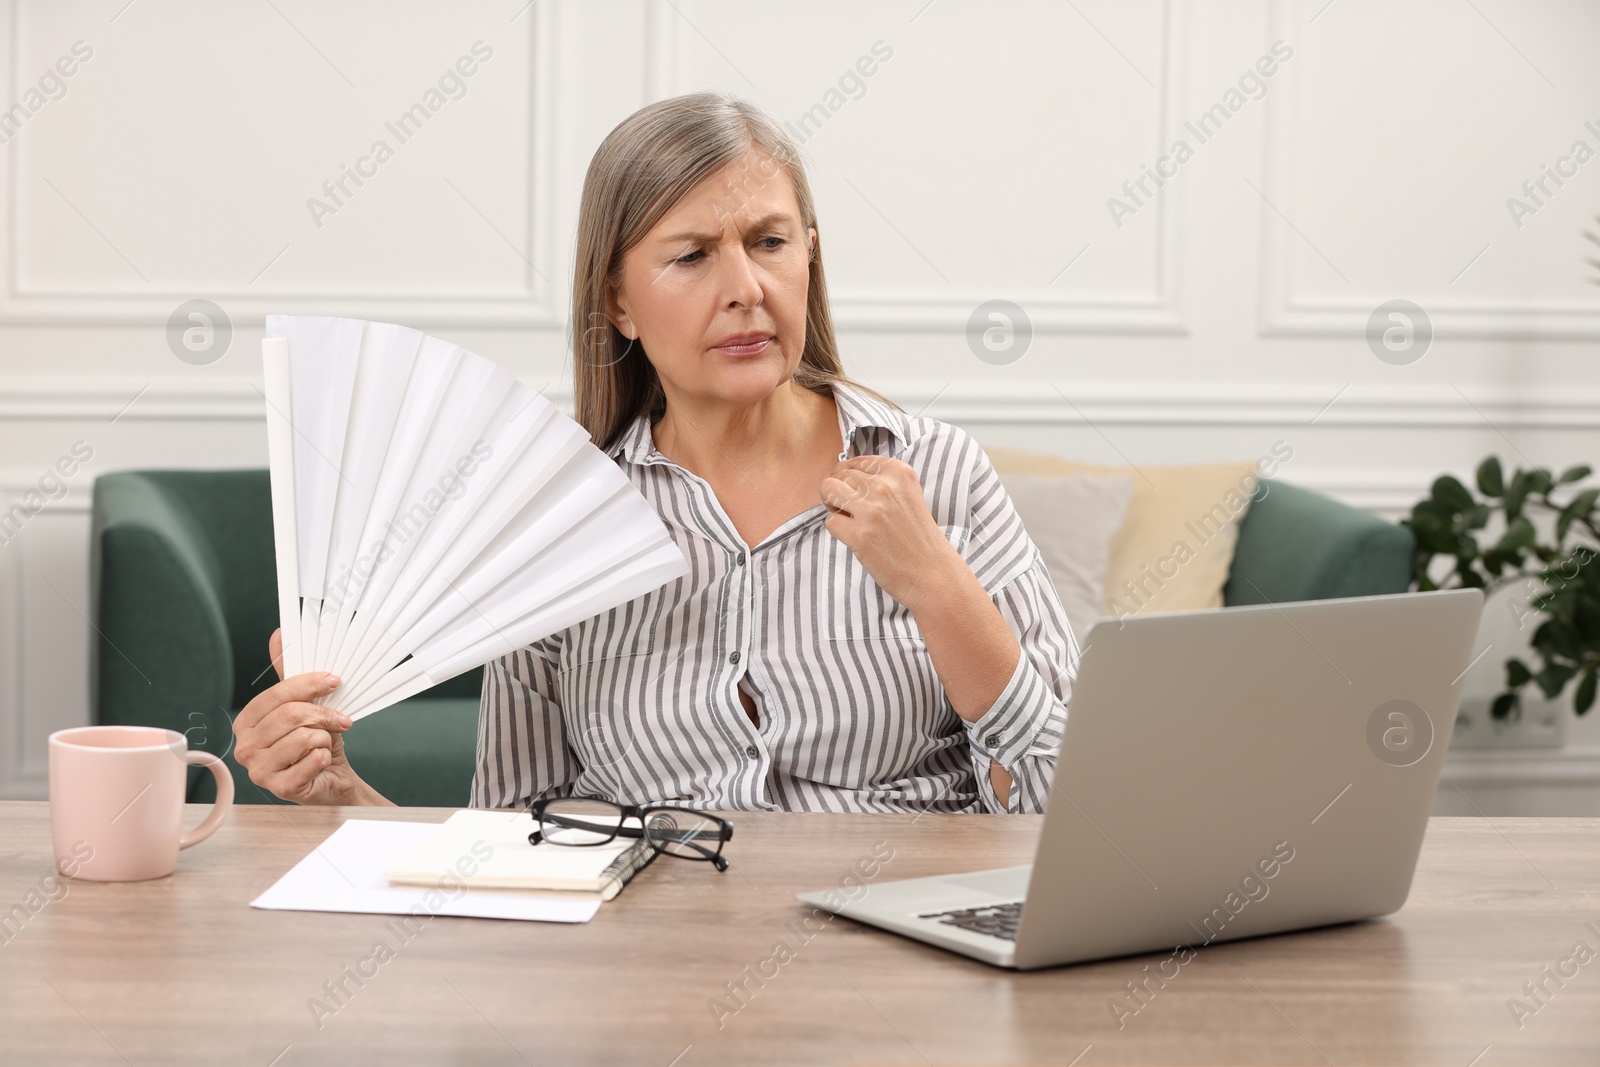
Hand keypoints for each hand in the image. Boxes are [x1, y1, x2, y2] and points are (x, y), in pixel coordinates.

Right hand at [232, 629, 389, 805]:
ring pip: (303, 737)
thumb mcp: (304, 704)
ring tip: (325, 743)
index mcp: (246, 722)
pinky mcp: (280, 788)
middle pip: (290, 715)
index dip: (309, 685)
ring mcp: (259, 771)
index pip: (276, 696)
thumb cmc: (315, 741)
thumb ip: (290, 674)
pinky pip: (313, 759)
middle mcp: (245, 747)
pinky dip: (326, 756)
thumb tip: (280, 634)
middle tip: (341, 719)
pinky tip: (321, 761)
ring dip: (325, 737)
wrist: (331, 778)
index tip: (334, 681)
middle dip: (323, 714)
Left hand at [819, 455, 960, 612]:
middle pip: (838, 475)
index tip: (855, 493)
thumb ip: (881, 482)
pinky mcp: (859, 535)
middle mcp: (884, 486)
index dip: (848, 478)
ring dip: (832, 505)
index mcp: (898, 472)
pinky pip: (831, 521)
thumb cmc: (918, 537)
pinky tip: (857, 539)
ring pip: (828, 490)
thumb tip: (842, 475)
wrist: (933, 573)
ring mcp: (871, 510)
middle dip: (838, 491)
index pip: (855, 461)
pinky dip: (839, 530)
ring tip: (848, 519)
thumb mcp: (907, 495)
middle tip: (849, 510)